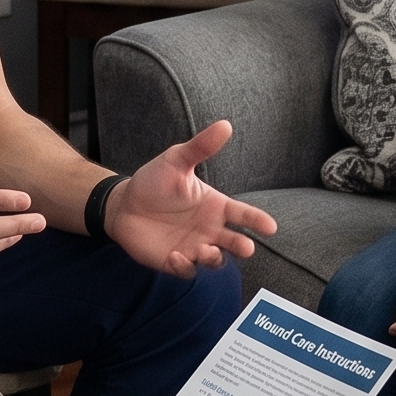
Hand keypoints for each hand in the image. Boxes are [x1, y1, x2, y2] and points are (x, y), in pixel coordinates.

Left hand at [106, 121, 277, 278]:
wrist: (124, 203)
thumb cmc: (155, 181)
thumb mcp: (176, 160)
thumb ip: (200, 147)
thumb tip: (225, 125)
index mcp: (215, 206)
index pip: (242, 214)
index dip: (257, 220)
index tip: (270, 227)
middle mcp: (209, 229)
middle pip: (234, 242)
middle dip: (242, 246)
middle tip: (246, 247)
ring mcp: (194, 247)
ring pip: (214, 260)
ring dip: (214, 258)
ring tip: (206, 250)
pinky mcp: (175, 261)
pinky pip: (187, 270)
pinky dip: (184, 266)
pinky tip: (175, 255)